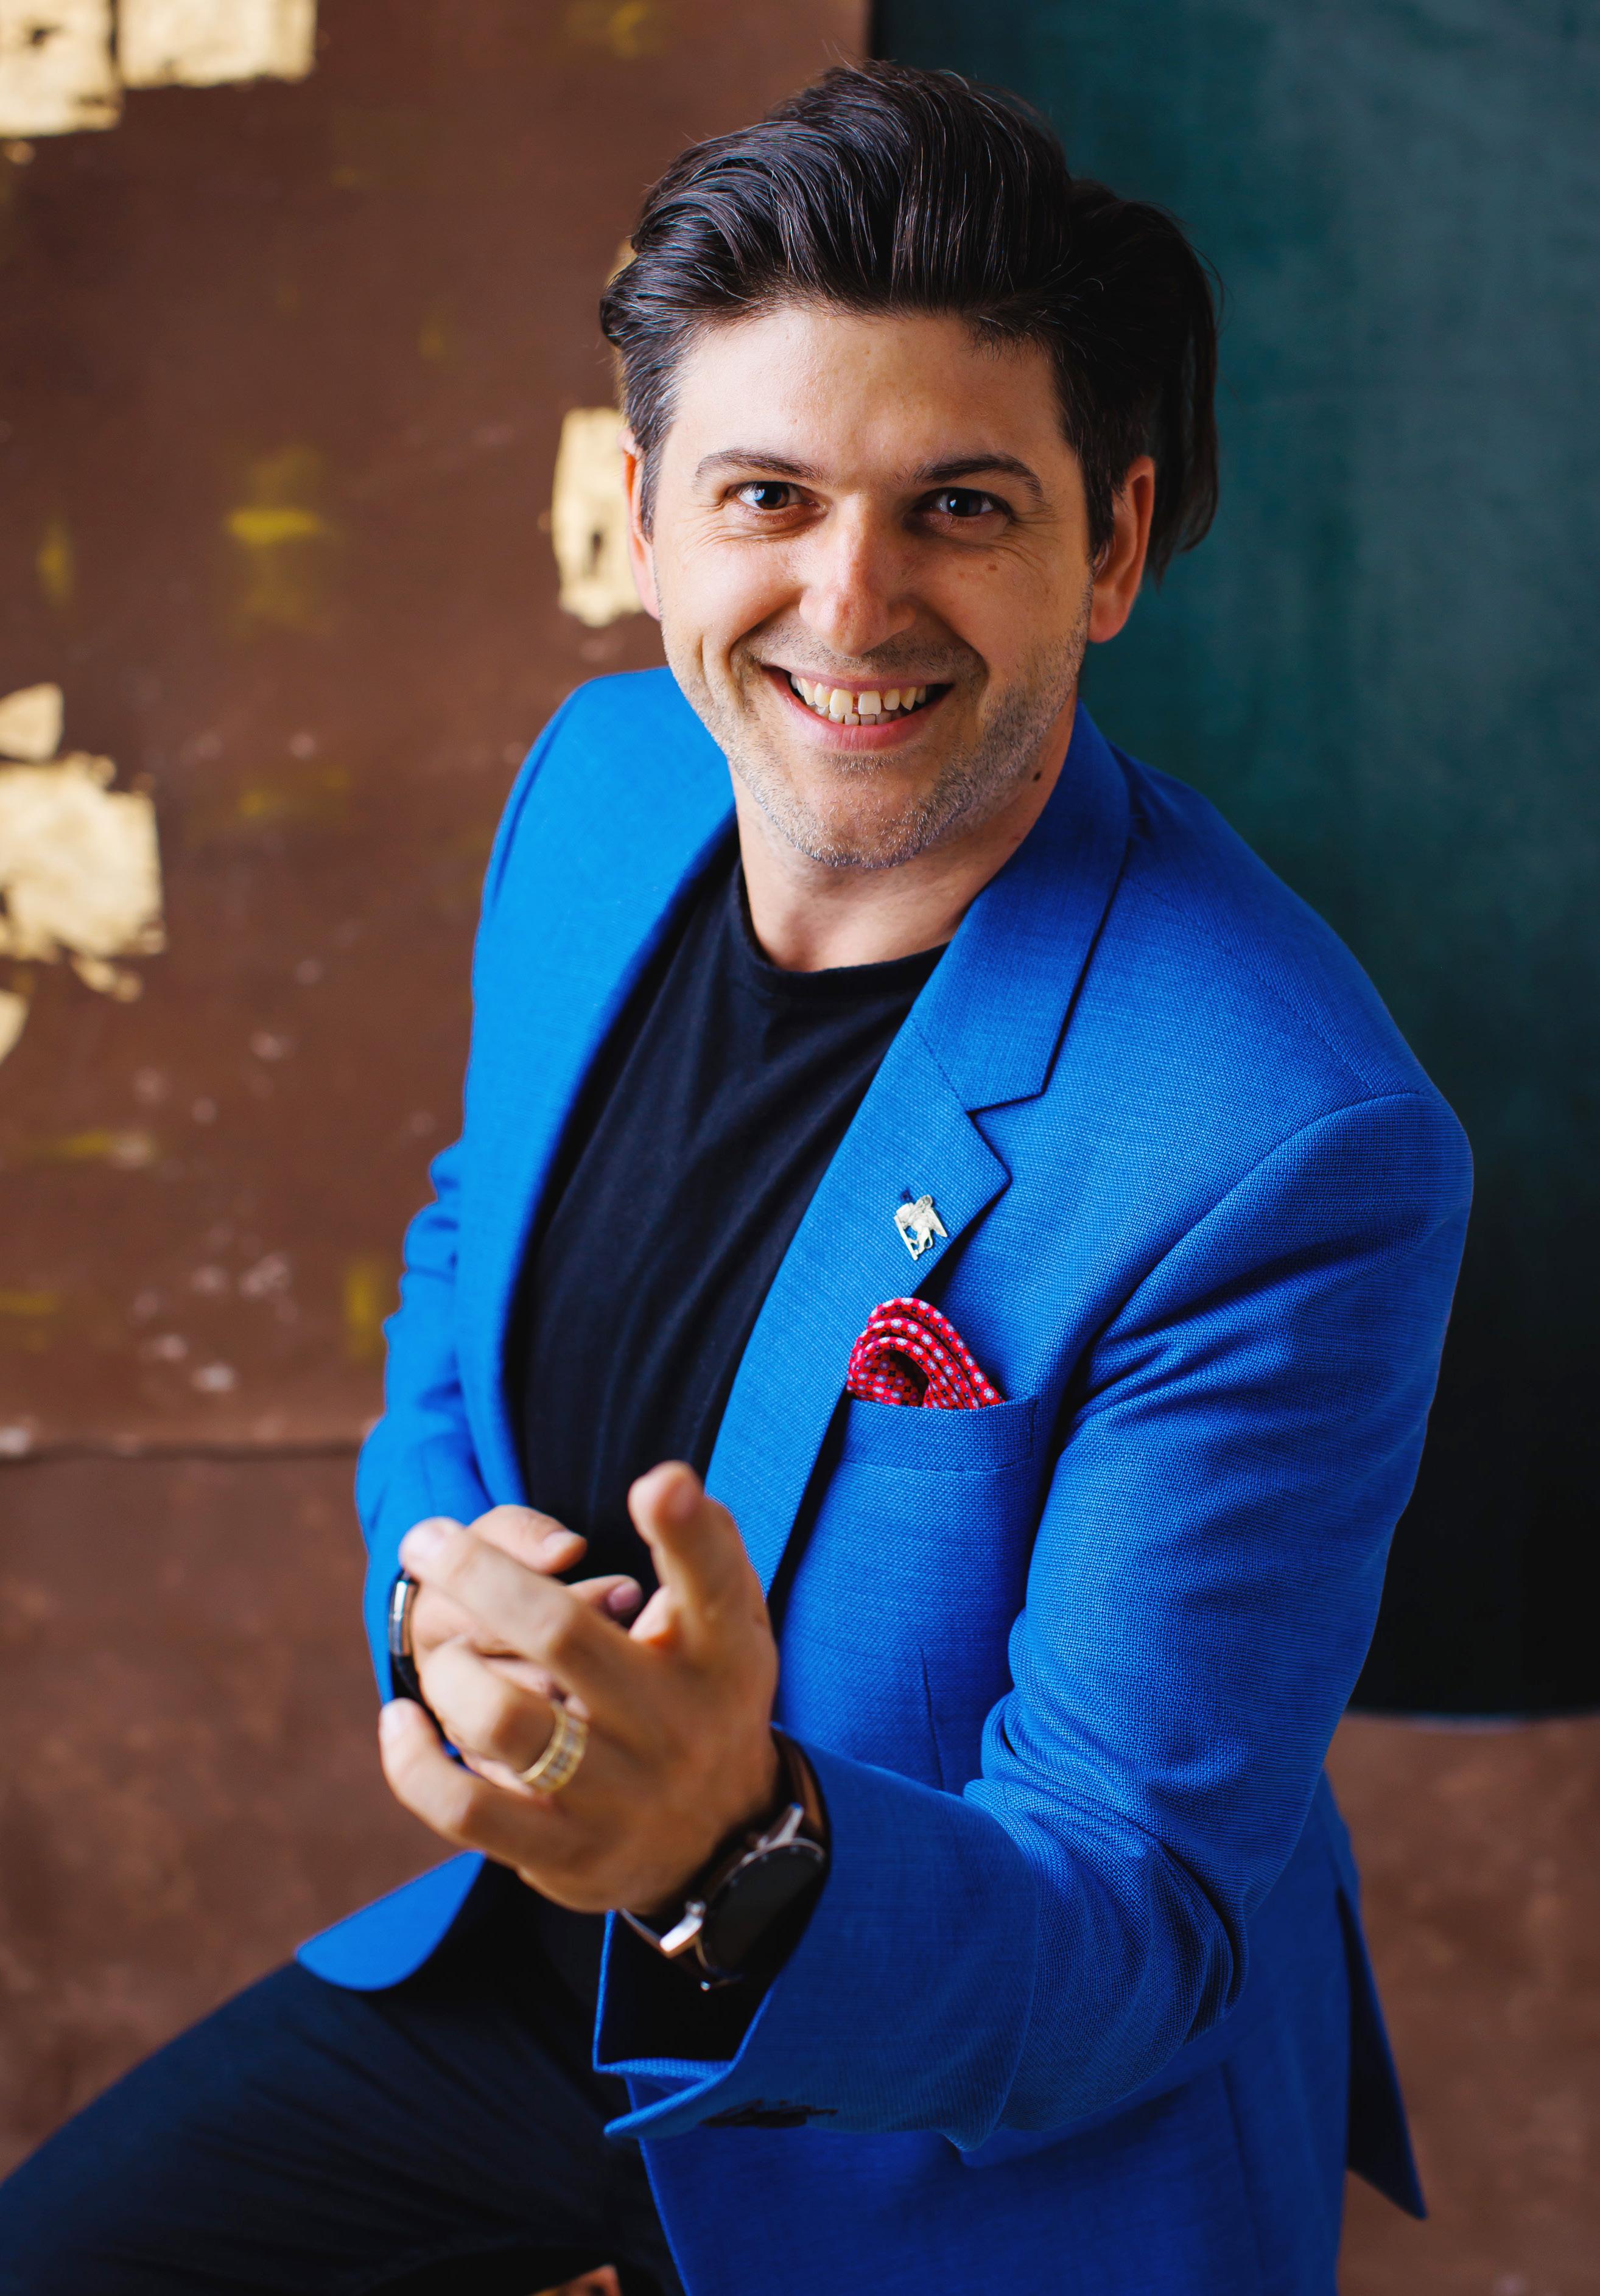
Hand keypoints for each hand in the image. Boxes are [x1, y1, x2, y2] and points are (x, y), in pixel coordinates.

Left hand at [379, 1463, 781, 1915]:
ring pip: (504, 1720)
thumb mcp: (729, 1622)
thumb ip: (703, 1546)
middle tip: (424, 1539)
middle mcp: (674, 1723)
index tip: (656, 1483)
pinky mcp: (565, 1852)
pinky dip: (415, 1764)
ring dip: (450, 1672)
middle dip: (481, 1575)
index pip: (712, 1582)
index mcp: (721, 1651)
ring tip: (439, 1655)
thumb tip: (666, 1483)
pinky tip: (399, 1721)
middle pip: (565, 1633)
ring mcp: (617, 1794)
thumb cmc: (703, 1692)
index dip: (685, 1530)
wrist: (717, 1838)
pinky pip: (466, 1810)